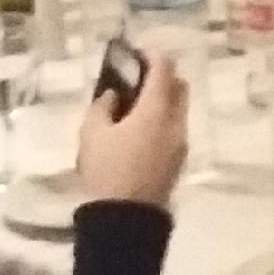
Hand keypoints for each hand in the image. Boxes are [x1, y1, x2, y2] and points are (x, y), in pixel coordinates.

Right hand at [76, 54, 188, 207]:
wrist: (126, 220)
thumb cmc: (107, 171)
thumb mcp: (92, 134)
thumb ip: (103, 106)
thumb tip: (114, 95)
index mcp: (156, 109)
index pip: (165, 68)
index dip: (152, 55)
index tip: (136, 54)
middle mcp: (176, 121)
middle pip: (179, 85)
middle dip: (162, 76)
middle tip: (137, 80)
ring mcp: (181, 143)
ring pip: (179, 109)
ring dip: (164, 100)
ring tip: (135, 109)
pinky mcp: (179, 161)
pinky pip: (175, 129)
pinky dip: (164, 121)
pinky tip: (141, 132)